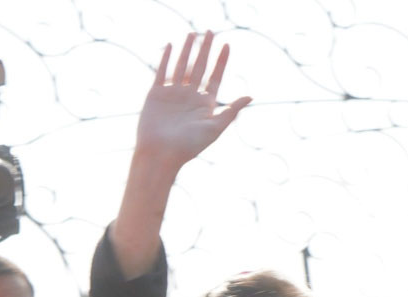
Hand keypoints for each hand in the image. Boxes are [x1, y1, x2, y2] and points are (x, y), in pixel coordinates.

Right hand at [136, 31, 250, 171]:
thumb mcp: (215, 128)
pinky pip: (162, 72)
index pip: (215, 78)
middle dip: (205, 50)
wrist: (161, 154)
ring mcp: (173, 95)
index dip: (221, 62)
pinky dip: (166, 59)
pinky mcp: (156, 95)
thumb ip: (231, 111)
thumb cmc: (189, 146)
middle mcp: (190, 97)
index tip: (227, 45)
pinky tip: (171, 46)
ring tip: (193, 34)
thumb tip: (250, 96)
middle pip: (200, 68)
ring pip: (182, 66)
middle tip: (210, 31)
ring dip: (187, 51)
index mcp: (205, 105)